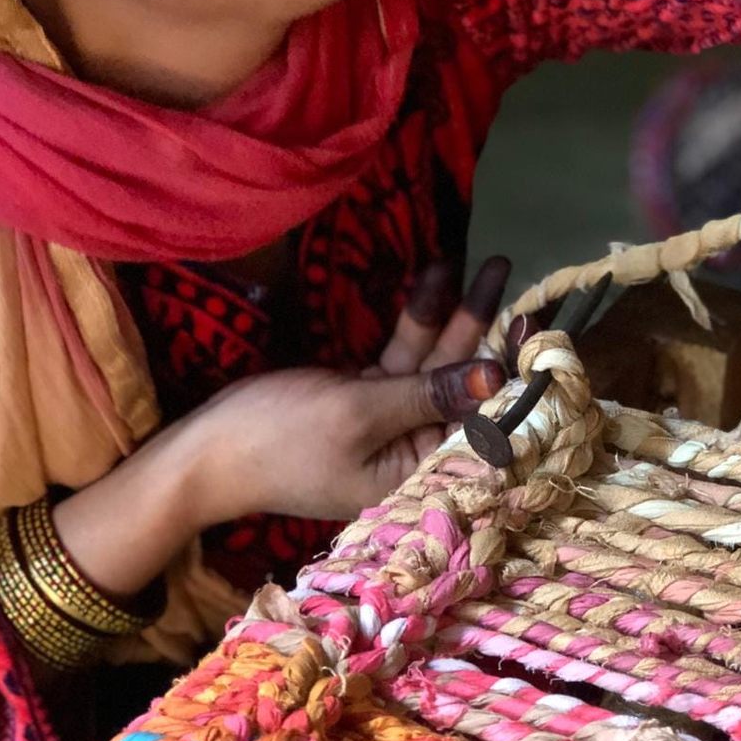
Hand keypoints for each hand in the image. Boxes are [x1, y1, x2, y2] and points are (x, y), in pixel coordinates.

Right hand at [52, 257, 510, 598]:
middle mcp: (413, 451)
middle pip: (462, 387)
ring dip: (454, 316)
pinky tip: (437, 280)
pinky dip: (416, 323)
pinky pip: (403, 359)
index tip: (537, 332)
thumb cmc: (279, 439)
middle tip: (516, 281)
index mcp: (418, 473)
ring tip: (490, 266)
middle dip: (486, 331)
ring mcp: (390, 423)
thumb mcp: (359, 413)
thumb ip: (428, 392)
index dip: (510, 377)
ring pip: (434, 364)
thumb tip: (491, 375)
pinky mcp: (365, 399)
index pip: (481, 425)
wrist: (203, 450)